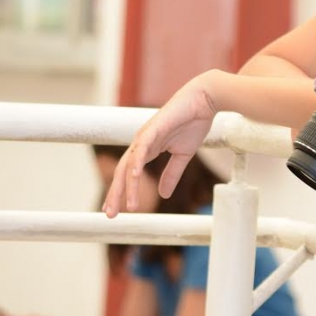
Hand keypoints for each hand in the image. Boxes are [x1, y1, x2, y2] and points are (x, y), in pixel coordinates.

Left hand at [103, 71, 217, 216]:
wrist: (204, 100)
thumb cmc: (194, 122)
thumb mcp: (183, 156)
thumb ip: (172, 174)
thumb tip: (163, 195)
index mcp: (147, 149)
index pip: (129, 174)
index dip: (122, 192)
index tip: (117, 211)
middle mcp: (141, 144)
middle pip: (122, 172)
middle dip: (116, 194)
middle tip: (111, 215)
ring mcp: (145, 136)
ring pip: (130, 165)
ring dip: (127, 187)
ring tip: (129, 206)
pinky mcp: (153, 129)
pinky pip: (141, 150)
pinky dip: (137, 164)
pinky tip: (135, 178)